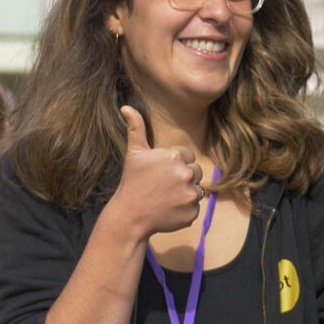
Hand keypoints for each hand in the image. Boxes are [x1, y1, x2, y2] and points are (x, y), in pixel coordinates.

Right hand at [109, 106, 203, 239]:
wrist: (130, 216)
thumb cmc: (132, 182)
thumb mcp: (134, 153)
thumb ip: (136, 128)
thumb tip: (126, 107)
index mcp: (176, 156)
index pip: (187, 157)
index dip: (174, 164)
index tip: (161, 173)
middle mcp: (186, 174)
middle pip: (195, 172)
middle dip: (183, 177)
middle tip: (163, 186)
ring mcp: (191, 195)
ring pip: (197, 190)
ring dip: (185, 193)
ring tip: (166, 198)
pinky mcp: (193, 213)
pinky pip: (194, 208)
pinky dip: (184, 210)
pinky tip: (168, 209)